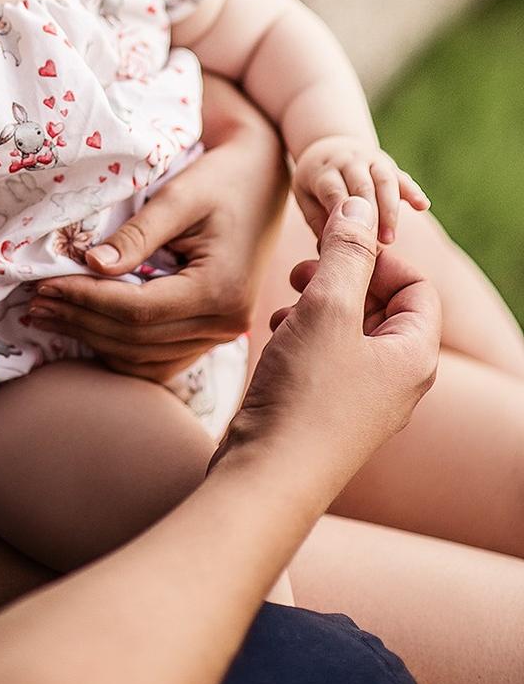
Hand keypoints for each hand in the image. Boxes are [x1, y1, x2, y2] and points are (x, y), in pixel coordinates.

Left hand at [28, 78, 288, 381]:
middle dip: (80, 321)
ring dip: (93, 339)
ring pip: (144, 357)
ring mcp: (221, 334)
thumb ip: (138, 234)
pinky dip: (119, 349)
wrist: (262, 179)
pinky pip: (159, 358)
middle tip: (34, 303)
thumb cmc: (222, 179)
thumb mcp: (180, 196)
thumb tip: (91, 264)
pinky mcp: (211, 332)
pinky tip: (86, 329)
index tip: (43, 286)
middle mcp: (225, 324)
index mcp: (220, 290)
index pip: (137, 311)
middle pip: (137, 339)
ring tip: (50, 317)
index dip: (85, 300)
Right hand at [212, 195, 440, 496]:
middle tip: (304, 271)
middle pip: (383, 306)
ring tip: (286, 304)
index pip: (416, 286)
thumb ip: (346, 252)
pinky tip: (276, 334)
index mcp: (414, 356)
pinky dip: (304, 335)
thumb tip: (360, 207)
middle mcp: (398, 380)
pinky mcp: (329, 410)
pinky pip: (328, 356)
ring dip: (319, 305)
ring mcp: (364, 399)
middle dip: (342, 279)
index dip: (378, 258)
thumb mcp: (327, 308)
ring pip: (350, 330)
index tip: (334, 248)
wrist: (267, 476)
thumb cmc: (305, 395)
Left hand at [293, 135, 429, 245]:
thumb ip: (318, 220)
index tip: (351, 241)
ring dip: (390, 210)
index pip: (334, 192)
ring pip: (384, 180)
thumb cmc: (317, 184)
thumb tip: (329, 249)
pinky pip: (402, 176)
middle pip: (361, 186)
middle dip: (370, 216)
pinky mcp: (387, 164)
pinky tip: (422, 206)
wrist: (331, 147)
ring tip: (389, 239)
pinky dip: (413, 190)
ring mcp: (369, 160)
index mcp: (323, 171)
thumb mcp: (306, 197)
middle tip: (373, 247)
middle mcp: (347, 161)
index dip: (345, 217)